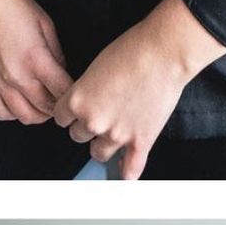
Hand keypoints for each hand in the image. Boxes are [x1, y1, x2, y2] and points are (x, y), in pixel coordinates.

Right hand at [0, 0, 72, 123]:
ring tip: (46, 104)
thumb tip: (63, 74)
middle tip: (65, 101)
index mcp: (35, 60)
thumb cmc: (14, 6)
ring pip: (24, 116)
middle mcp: (16, 76)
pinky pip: (1, 112)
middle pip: (45, 110)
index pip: (63, 93)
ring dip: (39, 114)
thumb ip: (57, 55)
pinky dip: (15, 113)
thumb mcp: (47, 27)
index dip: (74, 96)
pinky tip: (22, 102)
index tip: (79, 95)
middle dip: (60, 109)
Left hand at [52, 24, 181, 178]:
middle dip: (87, 126)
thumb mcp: (96, 67)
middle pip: (78, 136)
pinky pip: (131, 167)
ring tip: (113, 133)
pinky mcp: (141, 140)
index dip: (71, 112)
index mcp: (77, 100)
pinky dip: (127, 173)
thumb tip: (90, 101)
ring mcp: (117, 134)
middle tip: (102, 114)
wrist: (164, 53)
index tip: (79, 110)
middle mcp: (93, 121)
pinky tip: (124, 172)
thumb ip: (87, 90)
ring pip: (98, 153)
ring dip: (103, 145)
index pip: (61, 118)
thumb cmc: (132, 51)